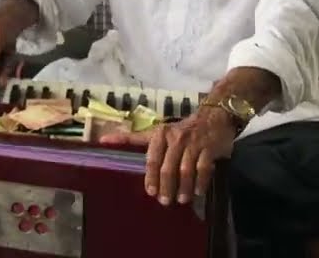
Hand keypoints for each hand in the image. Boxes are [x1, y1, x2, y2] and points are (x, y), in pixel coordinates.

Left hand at [99, 109, 236, 204]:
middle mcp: (176, 138)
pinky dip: (200, 182)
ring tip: (181, 200)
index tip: (150, 192)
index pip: (152, 158)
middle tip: (164, 201)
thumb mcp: (158, 131)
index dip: (150, 176)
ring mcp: (194, 144)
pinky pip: (204, 169)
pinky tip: (198, 192)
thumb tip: (104, 140)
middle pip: (168, 167)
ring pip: (186, 170)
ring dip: (183, 187)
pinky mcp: (210, 149)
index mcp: (160, 134)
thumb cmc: (181, 128)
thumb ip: (135, 138)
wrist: (214, 117)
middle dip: (166, 186)